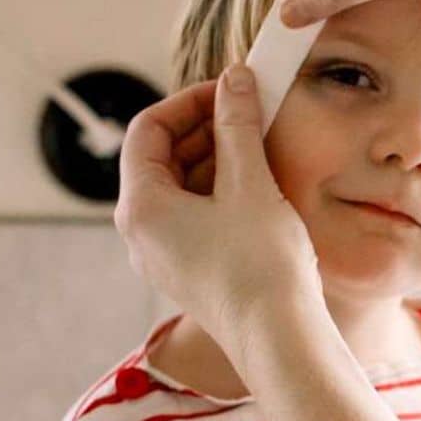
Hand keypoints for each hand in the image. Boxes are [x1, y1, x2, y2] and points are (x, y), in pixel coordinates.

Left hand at [114, 63, 319, 358]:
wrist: (279, 340)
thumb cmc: (260, 265)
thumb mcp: (250, 184)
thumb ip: (237, 126)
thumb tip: (234, 80)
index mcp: (141, 206)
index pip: (148, 130)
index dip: (188, 102)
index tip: (229, 90)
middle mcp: (140, 233)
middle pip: (160, 159)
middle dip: (205, 129)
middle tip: (249, 112)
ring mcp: (162, 256)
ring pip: (179, 189)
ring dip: (216, 160)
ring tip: (259, 146)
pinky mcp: (188, 273)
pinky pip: (194, 218)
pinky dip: (219, 193)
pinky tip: (258, 186)